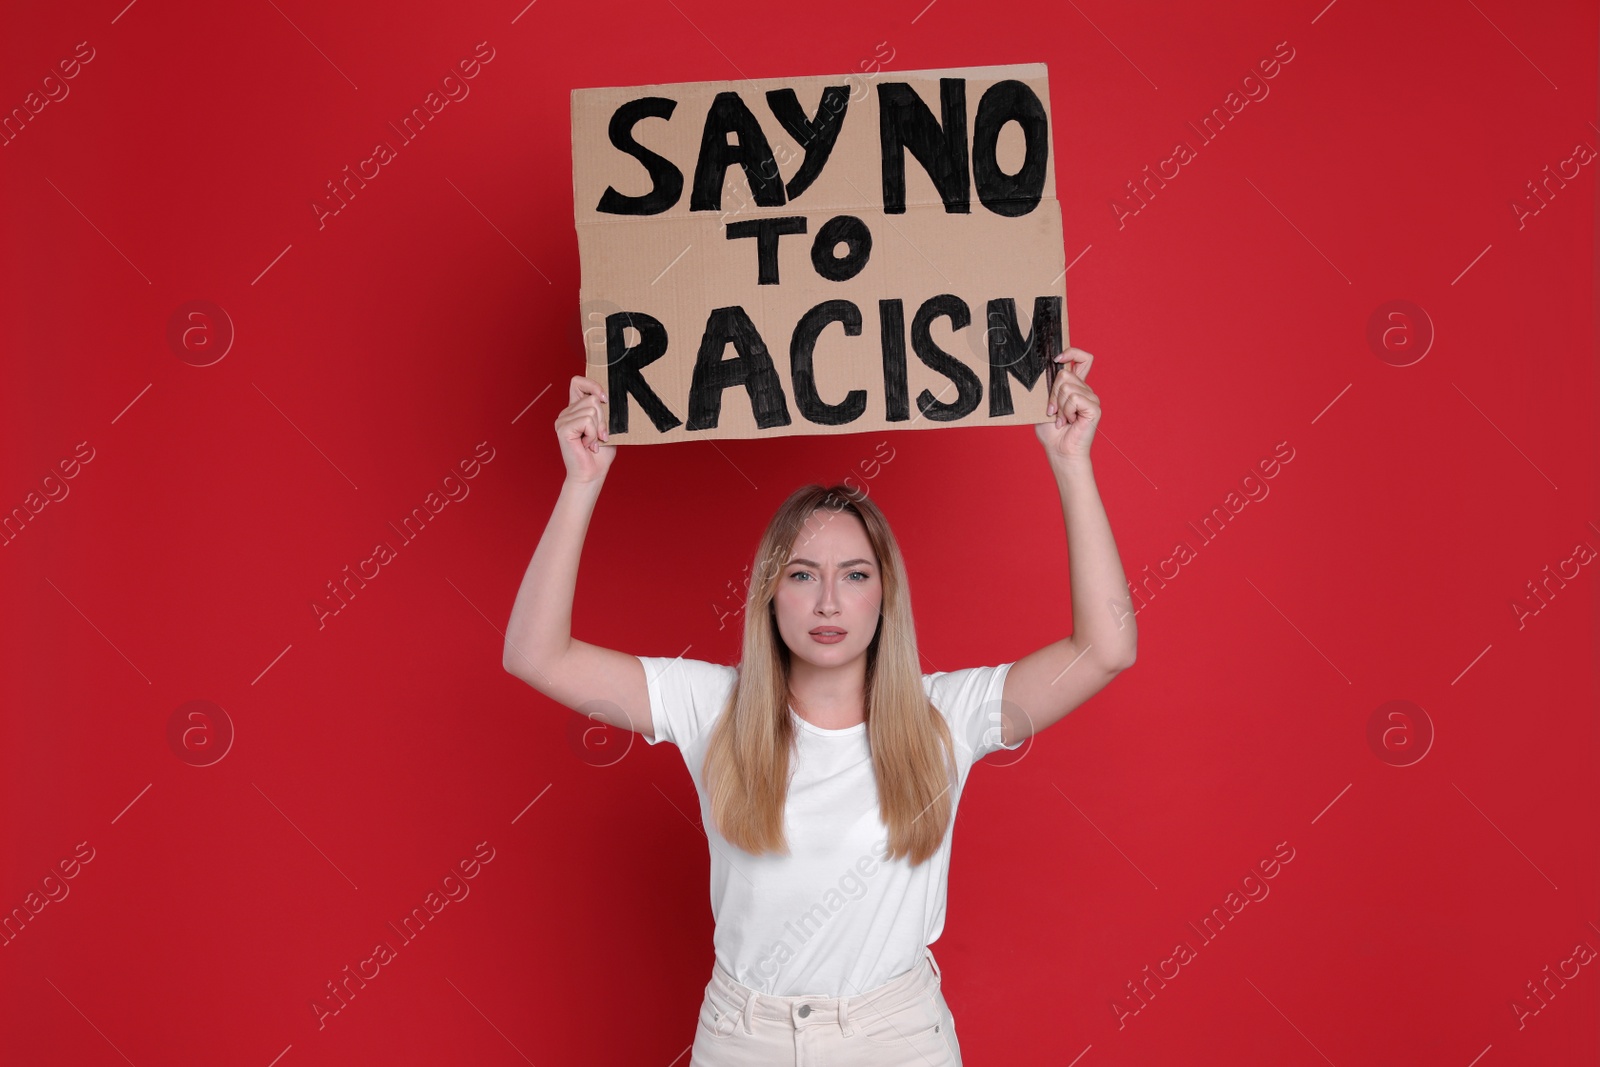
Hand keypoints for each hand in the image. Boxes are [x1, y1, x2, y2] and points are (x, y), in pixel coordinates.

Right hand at [557, 375, 615, 481]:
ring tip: (592, 442)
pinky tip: (587, 445)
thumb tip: (606, 397)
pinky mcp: (563, 428)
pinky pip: (586, 421)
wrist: (591, 474)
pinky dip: (592, 434)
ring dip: (597, 429)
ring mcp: (563, 420)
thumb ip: (605, 411)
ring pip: (591, 409)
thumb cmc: (600, 454)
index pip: (577, 382)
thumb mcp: (606, 427)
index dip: (592, 385)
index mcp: (575, 410)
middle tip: (599, 436)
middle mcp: (566, 413)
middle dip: (603, 419)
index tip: (604, 399)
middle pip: (592, 398)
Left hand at [1035, 347, 1098, 463]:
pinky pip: (1074, 399)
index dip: (1072, 352)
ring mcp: (1092, 398)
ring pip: (1067, 387)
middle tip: (1053, 412)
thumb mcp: (1044, 404)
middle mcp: (1085, 389)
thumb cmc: (1050, 431)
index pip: (1082, 358)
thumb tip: (1048, 368)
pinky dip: (1066, 411)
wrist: (1059, 450)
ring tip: (1062, 419)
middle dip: (1052, 394)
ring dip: (1058, 406)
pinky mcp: (1094, 407)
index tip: (1057, 359)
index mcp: (1076, 386)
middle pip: (1064, 374)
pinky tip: (1069, 422)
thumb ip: (1049, 387)